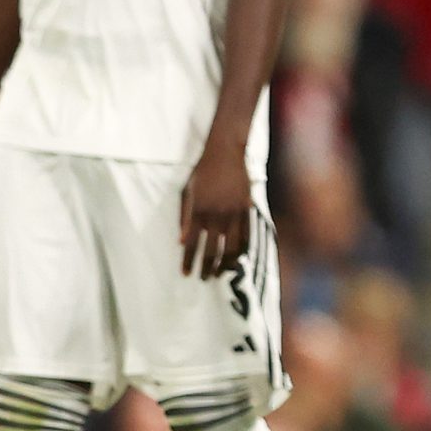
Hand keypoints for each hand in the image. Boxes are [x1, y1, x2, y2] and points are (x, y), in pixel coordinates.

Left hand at [180, 146, 253, 278]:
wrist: (225, 152)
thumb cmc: (202, 171)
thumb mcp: (186, 192)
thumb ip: (184, 217)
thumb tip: (182, 242)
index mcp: (197, 211)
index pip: (192, 244)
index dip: (189, 261)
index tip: (186, 274)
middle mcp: (216, 215)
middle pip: (211, 250)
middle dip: (206, 268)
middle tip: (203, 279)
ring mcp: (234, 213)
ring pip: (231, 247)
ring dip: (225, 263)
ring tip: (220, 273)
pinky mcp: (247, 209)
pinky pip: (246, 235)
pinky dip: (242, 250)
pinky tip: (238, 258)